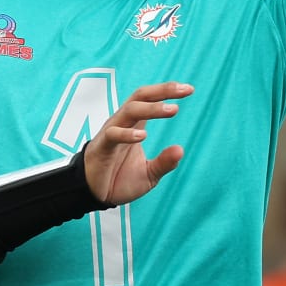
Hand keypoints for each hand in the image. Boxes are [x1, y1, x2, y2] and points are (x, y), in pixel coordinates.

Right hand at [84, 82, 190, 205]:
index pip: (149, 100)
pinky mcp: (101, 147)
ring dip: (151, 108)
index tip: (189, 89)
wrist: (95, 196)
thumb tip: (180, 150)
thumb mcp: (149, 174)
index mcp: (134, 125)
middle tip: (184, 90)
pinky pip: (112, 134)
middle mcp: (122, 123)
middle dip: (162, 91)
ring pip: (129, 110)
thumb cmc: (119, 180)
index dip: (167, 92)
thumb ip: (164, 162)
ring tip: (172, 109)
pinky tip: (143, 136)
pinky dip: (127, 134)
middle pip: (140, 97)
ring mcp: (110, 133)